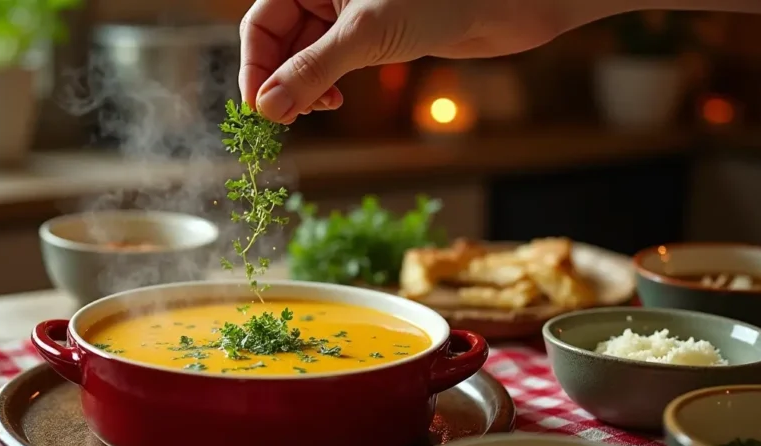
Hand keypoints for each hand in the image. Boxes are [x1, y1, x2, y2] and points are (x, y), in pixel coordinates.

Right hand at [239, 0, 583, 123]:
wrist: (505, 3)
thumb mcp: (366, 34)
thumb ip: (312, 70)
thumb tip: (267, 106)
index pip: (260, 24)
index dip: (254, 68)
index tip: (259, 110)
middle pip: (278, 42)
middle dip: (280, 82)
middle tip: (290, 118)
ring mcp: (347, 14)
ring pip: (304, 56)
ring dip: (303, 88)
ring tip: (318, 110)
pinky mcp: (371, 33)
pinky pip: (330, 62)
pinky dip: (326, 86)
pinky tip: (335, 101)